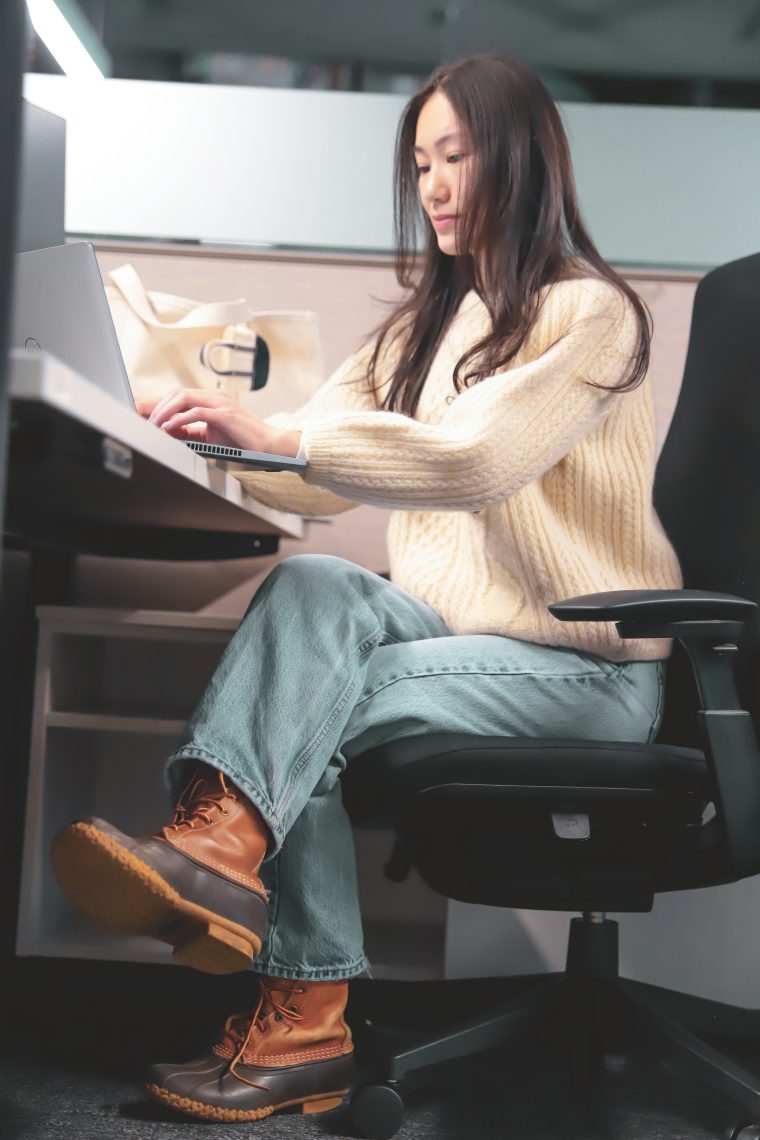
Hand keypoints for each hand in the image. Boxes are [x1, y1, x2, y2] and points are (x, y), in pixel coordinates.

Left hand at [144, 388, 300, 456]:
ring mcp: (219, 403)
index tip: (138, 413)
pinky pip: (196, 412)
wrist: (268, 445)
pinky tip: (168, 428)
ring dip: (164, 412)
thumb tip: (165, 433)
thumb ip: (189, 432)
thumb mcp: (209, 436)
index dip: (156, 403)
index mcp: (209, 400)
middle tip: (139, 419)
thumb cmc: (241, 441)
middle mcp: (213, 397)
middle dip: (154, 405)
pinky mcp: (225, 414)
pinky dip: (179, 420)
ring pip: (183, 398)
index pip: (177, 395)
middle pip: (175, 393)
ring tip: (152, 425)